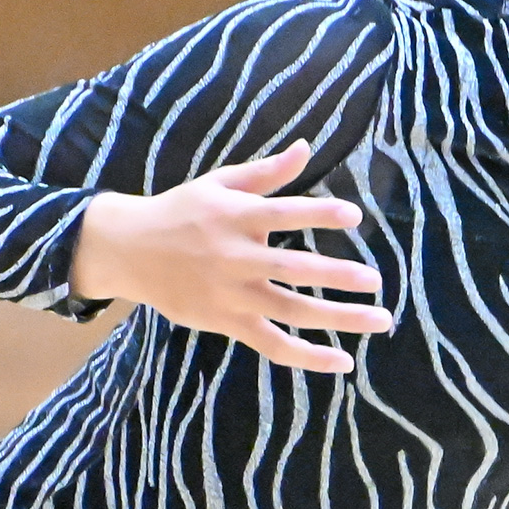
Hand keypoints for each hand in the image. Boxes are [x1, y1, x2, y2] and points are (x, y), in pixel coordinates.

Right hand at [70, 139, 391, 372]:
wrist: (129, 250)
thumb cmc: (182, 212)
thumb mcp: (219, 184)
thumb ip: (266, 173)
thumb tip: (307, 148)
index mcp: (235, 217)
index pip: (284, 213)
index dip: (319, 215)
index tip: (354, 217)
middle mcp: (236, 257)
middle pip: (294, 270)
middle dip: (338, 276)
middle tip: (376, 281)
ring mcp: (232, 294)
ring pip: (291, 311)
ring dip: (338, 318)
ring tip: (380, 320)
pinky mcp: (227, 323)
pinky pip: (273, 344)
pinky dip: (307, 356)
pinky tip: (342, 360)